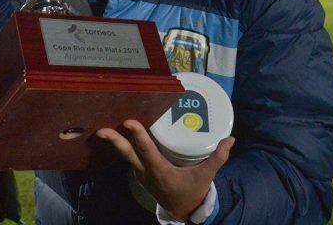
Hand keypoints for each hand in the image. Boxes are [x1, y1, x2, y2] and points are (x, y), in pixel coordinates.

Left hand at [97, 119, 234, 220]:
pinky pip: (129, 156)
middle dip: (114, 142)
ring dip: (115, 142)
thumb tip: (231, 139)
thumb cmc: (193, 191)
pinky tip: (117, 132)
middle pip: (127, 154)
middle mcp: (147, 172)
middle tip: (101, 130)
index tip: (129, 122)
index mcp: (162, 172)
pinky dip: (122, 145)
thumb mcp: (206, 176)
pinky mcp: (139, 171)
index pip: (147, 152)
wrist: (183, 210)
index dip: (138, 137)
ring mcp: (140, 173)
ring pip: (125, 155)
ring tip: (104, 126)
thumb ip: (218, 157)